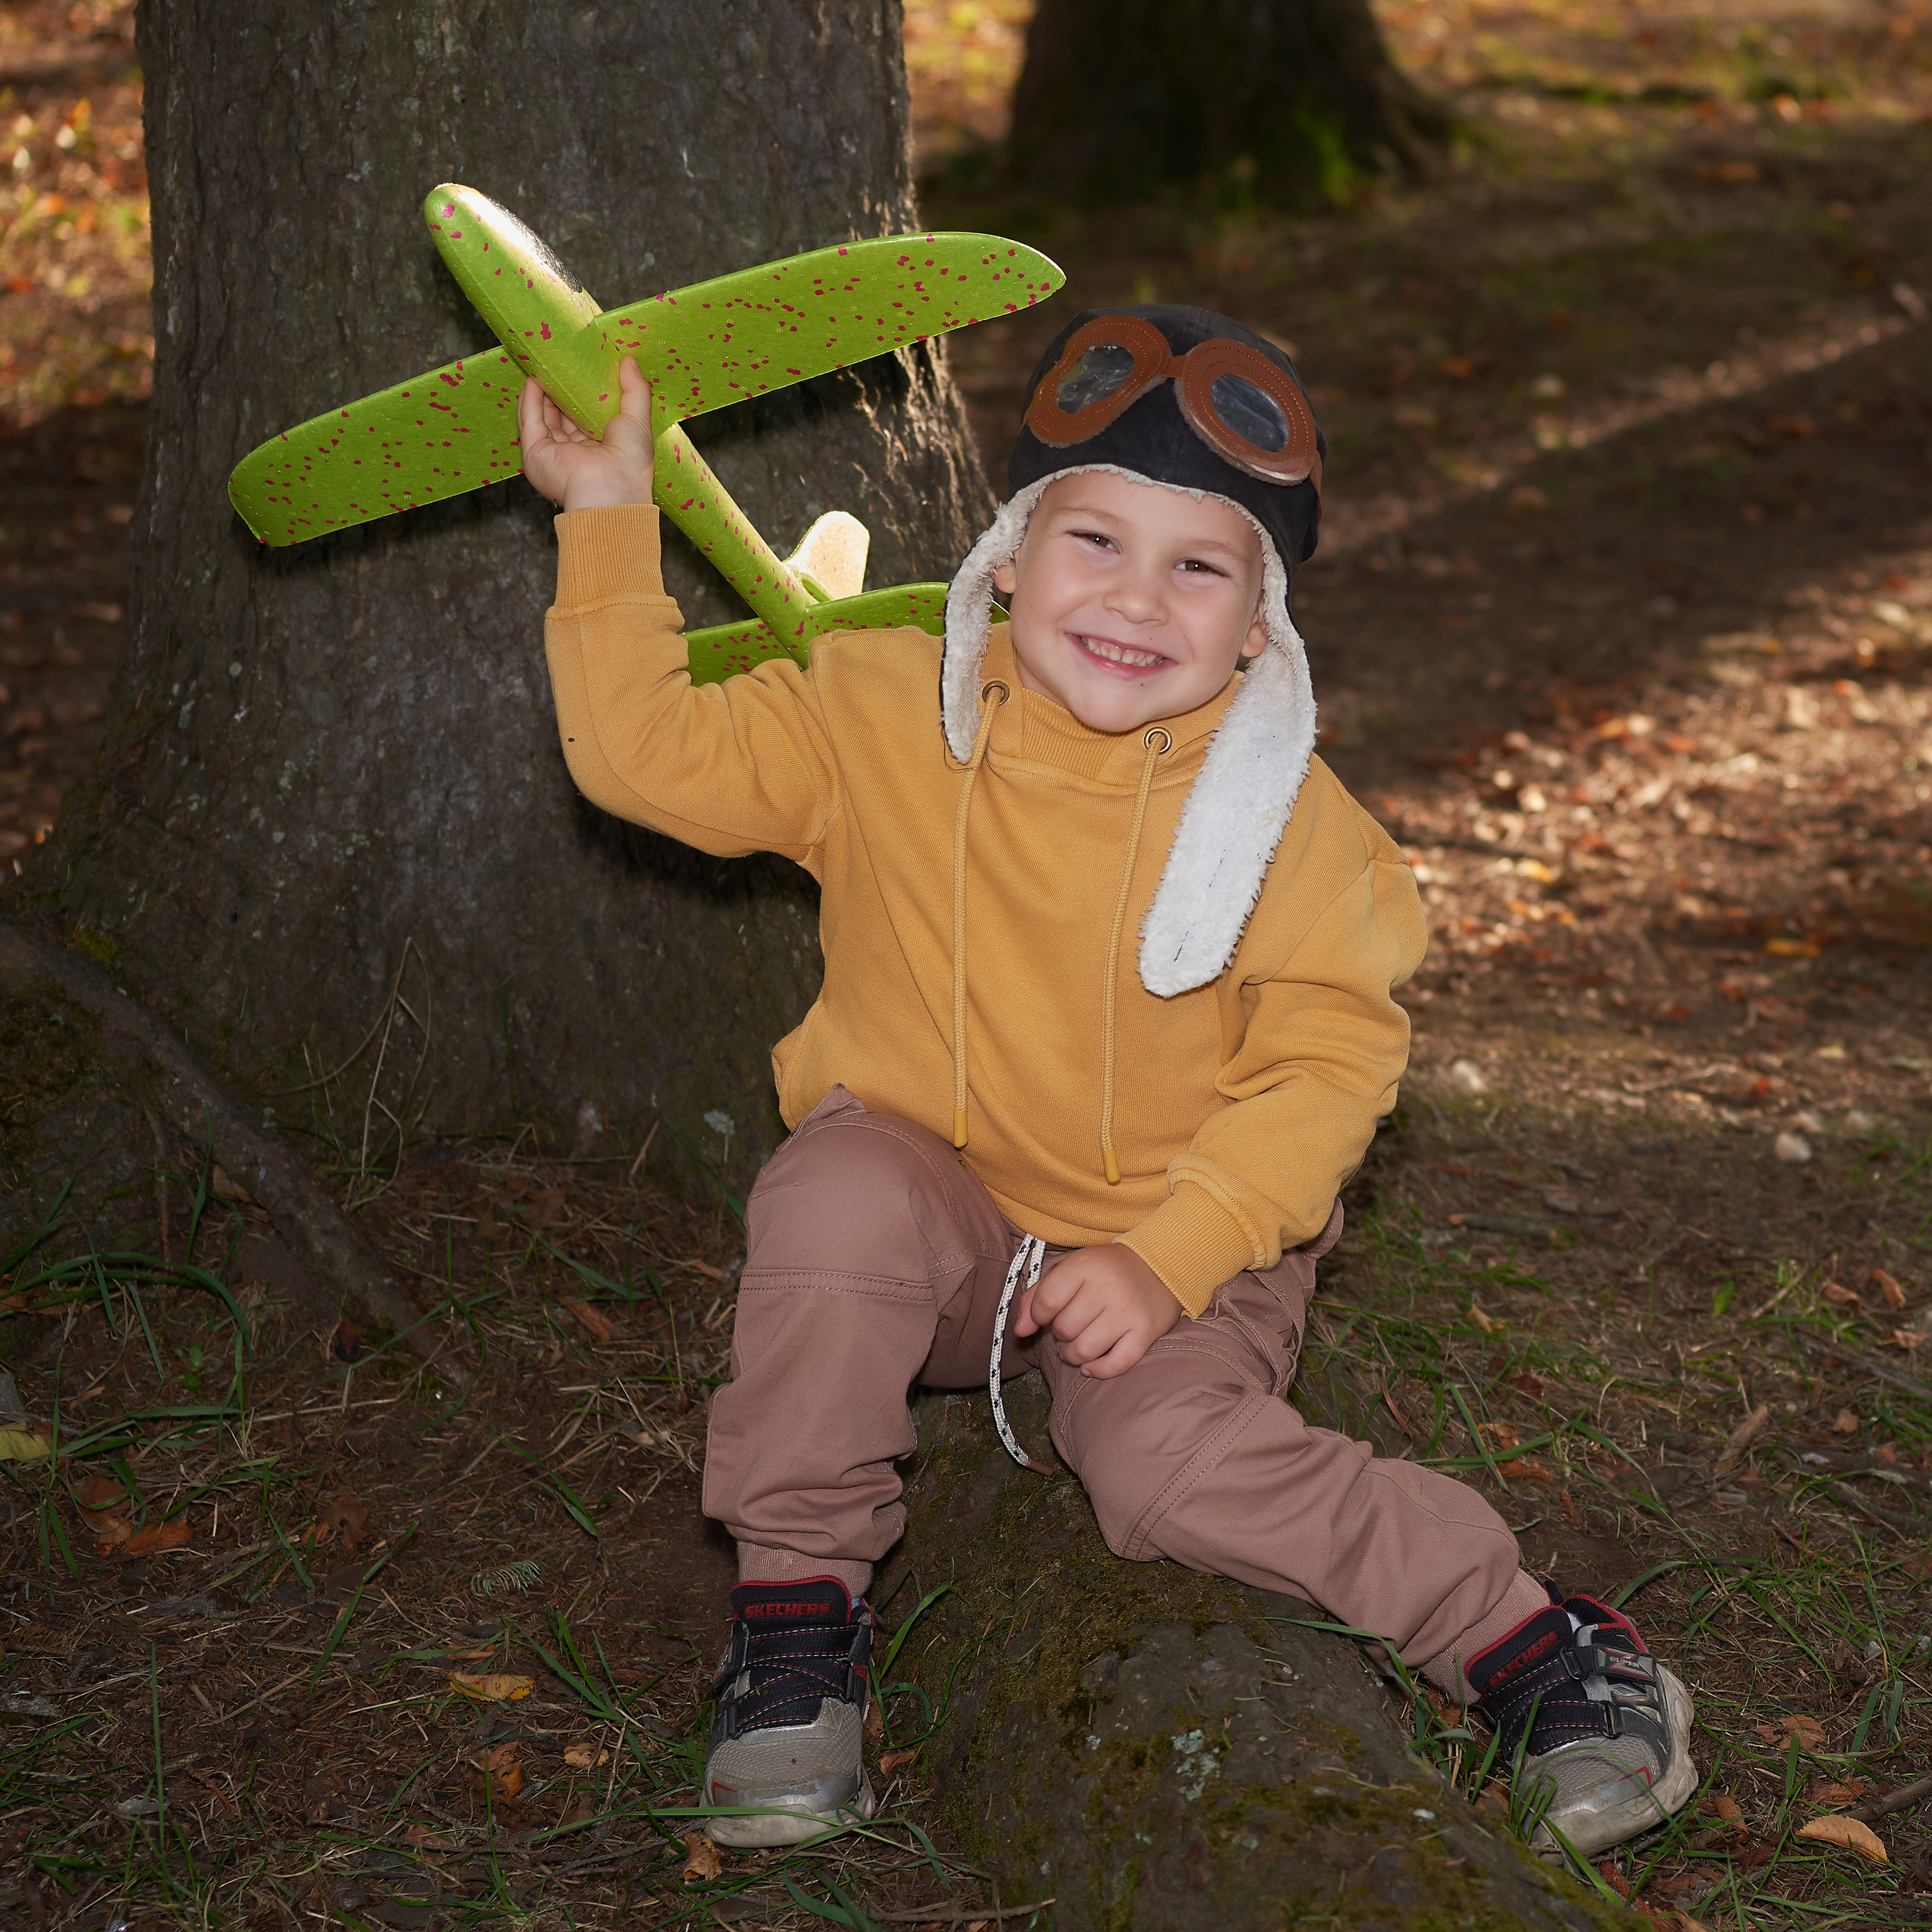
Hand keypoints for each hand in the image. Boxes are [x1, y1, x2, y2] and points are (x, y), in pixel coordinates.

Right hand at [518, 354, 654, 511]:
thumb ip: (635, 389)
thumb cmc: (629, 462)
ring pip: (543, 418)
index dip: (584, 397)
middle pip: (563, 417)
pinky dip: (529, 400)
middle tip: (562, 364)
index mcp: (601, 452)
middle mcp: (575, 455)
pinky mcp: (535, 454)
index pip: (587, 421)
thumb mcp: (638, 419)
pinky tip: (533, 379)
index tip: (584, 372)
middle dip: (561, 392)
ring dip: (543, 392)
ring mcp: (553, 455)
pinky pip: (530, 421)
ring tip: (545, 365)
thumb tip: (630, 360)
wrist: (609, 489)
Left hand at [1012, 1245, 1181, 1378]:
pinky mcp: (1146, 1331)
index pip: (1046, 1301)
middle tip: (1070, 1327)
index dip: (1038, 1316)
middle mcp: (1107, 1287)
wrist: (1160, 1266)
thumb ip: (1038, 1295)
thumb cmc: (1106, 1270)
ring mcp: (1128, 1311)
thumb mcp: (1071, 1269)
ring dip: (1073, 1355)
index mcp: (1084, 1265)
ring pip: (1084, 1351)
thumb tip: (1019, 1331)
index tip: (1047, 1316)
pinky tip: (1091, 1365)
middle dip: (1060, 1335)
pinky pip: (1116, 1364)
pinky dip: (1098, 1370)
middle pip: (1064, 1329)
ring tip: (1078, 1345)